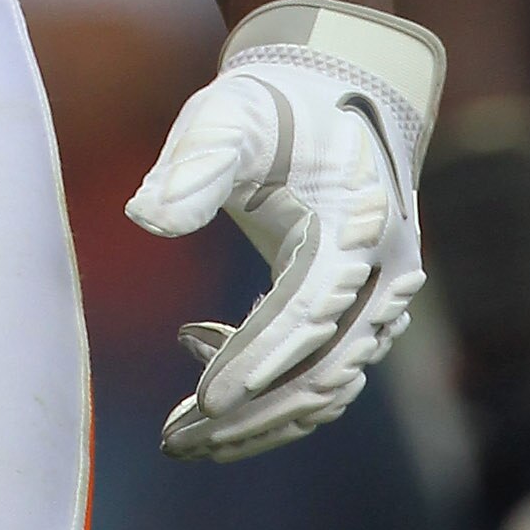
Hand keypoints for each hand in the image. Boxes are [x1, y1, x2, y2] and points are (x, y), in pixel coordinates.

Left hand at [127, 0, 443, 460]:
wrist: (333, 88)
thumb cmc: (275, 103)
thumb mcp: (231, 117)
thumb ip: (195, 165)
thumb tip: (146, 218)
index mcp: (359, 227)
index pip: (309, 313)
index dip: (259, 359)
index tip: (206, 399)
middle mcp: (382, 276)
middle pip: (321, 371)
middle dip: (250, 414)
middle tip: (176, 441)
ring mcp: (379, 301)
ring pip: (324, 387)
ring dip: (259, 419)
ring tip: (185, 437)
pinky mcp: (359, 312)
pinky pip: (323, 373)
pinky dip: (272, 390)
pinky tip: (204, 362)